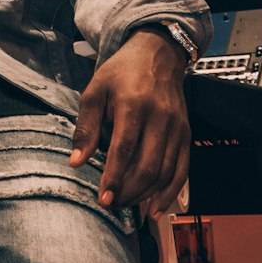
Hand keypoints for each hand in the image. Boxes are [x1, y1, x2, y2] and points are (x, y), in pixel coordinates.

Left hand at [68, 29, 189, 217]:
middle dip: (129, 191)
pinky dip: (170, 193)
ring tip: (126, 205)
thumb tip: (75, 162)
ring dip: (146, 195)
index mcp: (133, 105)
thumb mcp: (94, 91)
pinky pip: (182, 170)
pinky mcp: (186, 134)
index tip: (103, 199)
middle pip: (148, 166)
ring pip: (166, 172)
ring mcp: (176, 127)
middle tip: (110, 204)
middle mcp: (160, 118)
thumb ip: (85, 128)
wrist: (157, 54)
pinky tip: (156, 208)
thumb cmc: (121, 73)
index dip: (114, 178)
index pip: (124, 149)